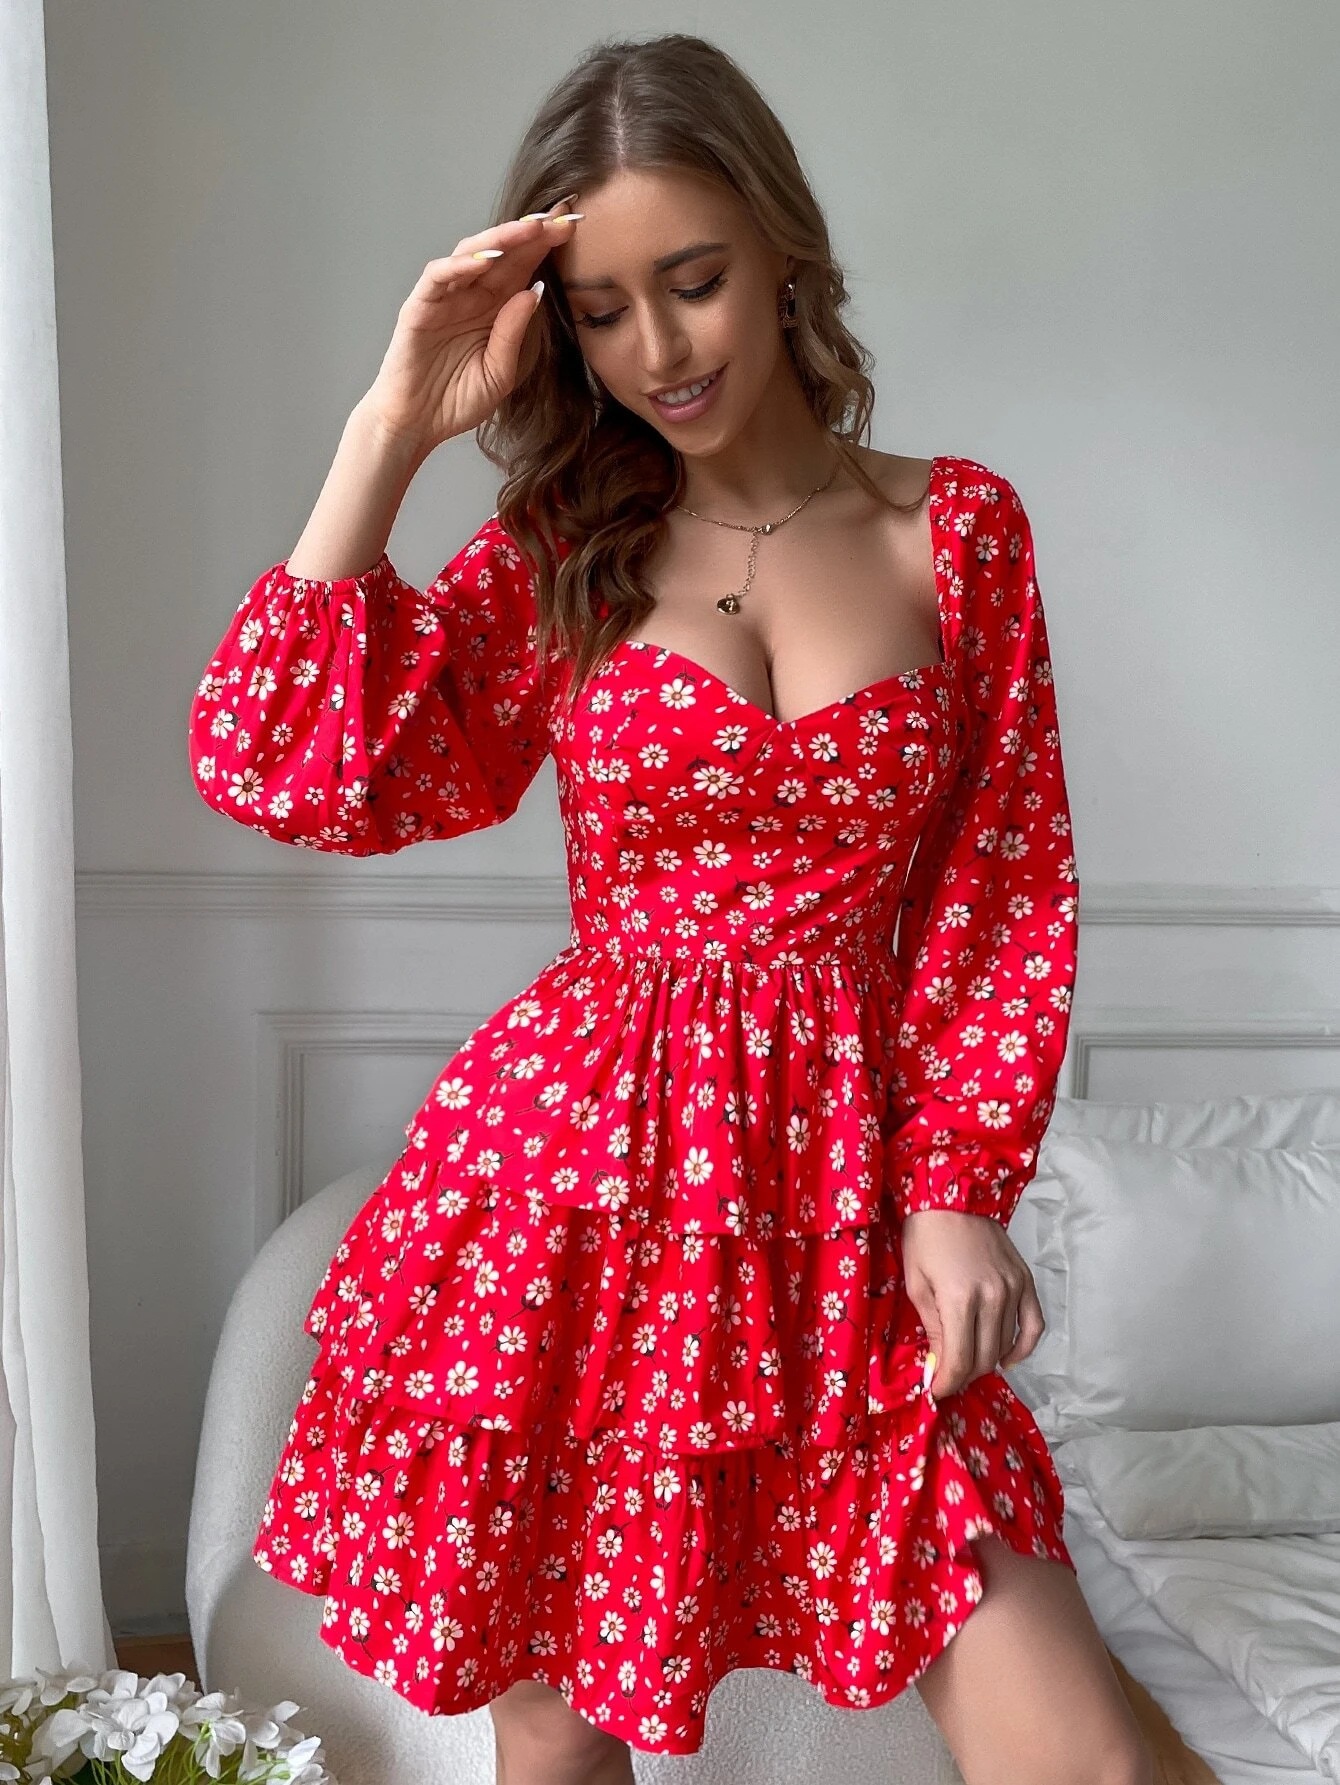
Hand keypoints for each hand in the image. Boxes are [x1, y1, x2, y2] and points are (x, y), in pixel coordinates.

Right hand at [361, 192, 580, 456]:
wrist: (417, 426)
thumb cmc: (457, 401)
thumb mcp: (500, 373)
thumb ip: (515, 334)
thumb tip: (534, 291)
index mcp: (495, 309)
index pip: (524, 267)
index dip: (548, 246)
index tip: (577, 228)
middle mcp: (471, 295)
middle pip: (504, 253)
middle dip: (533, 233)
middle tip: (563, 215)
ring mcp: (445, 298)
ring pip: (473, 253)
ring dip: (502, 238)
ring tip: (531, 228)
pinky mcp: (420, 307)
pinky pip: (439, 276)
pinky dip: (462, 265)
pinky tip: (487, 258)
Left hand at [900, 1208, 1044, 1395]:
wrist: (952, 1195)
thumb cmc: (925, 1237)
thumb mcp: (916, 1284)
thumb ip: (932, 1328)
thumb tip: (939, 1363)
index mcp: (960, 1299)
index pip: (960, 1360)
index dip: (947, 1383)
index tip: (937, 1390)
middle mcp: (992, 1297)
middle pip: (984, 1358)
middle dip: (964, 1375)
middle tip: (949, 1375)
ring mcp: (1013, 1289)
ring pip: (1006, 1345)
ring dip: (987, 1361)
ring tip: (969, 1361)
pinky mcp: (1025, 1281)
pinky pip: (1034, 1325)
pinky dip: (1023, 1348)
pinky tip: (1006, 1357)